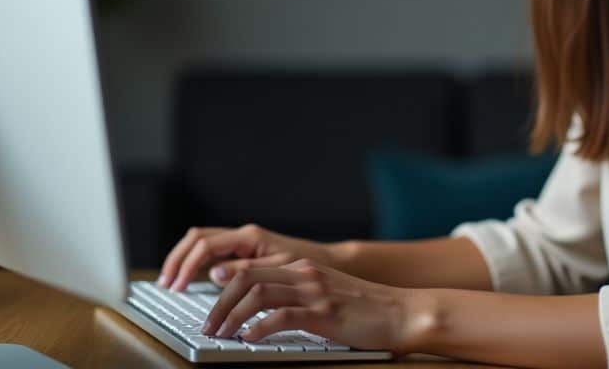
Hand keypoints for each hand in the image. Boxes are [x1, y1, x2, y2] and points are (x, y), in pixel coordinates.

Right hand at [158, 224, 332, 291]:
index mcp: (249, 236)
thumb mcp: (279, 270)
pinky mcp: (244, 251)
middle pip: (197, 239)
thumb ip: (246, 271)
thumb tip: (215, 273)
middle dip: (177, 259)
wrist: (327, 263)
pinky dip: (196, 263)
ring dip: (184, 260)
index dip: (187, 265)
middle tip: (165, 283)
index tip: (177, 286)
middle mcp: (243, 235)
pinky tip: (191, 280)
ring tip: (172, 282)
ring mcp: (242, 242)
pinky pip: (212, 252)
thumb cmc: (308, 265)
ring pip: (201, 242)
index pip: (205, 244)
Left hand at [201, 257, 420, 353]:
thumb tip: (260, 312)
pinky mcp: (324, 313)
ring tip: (219, 335)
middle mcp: (304, 273)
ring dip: (231, 316)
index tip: (209, 310)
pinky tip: (249, 340)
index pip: (250, 270)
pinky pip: (282, 316)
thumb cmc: (365, 309)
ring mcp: (314, 292)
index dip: (223, 288)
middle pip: (246, 278)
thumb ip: (295, 294)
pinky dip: (259, 328)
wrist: (402, 312)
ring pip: (257, 295)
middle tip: (207, 327)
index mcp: (302, 267)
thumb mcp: (325, 293)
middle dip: (218, 303)